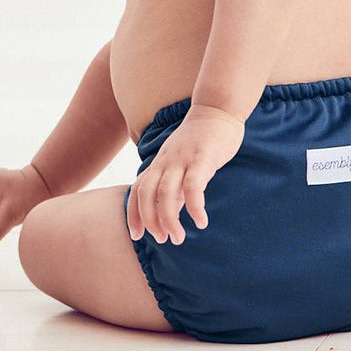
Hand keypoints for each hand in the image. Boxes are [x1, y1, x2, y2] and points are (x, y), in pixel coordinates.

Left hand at [127, 105, 244, 245]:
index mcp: (158, 164)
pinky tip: (200, 222)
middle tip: (162, 240)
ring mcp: (182, 160)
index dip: (133, 214)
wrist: (216, 110)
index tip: (135, 235)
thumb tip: (173, 210)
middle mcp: (165, 162)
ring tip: (178, 238)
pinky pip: (193, 186)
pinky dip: (194, 206)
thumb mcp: (181, 164)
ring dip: (169, 219)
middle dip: (150, 220)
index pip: (137, 191)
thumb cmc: (199, 141)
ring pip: (165, 193)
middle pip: (146, 194)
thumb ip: (175, 185)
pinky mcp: (202, 158)